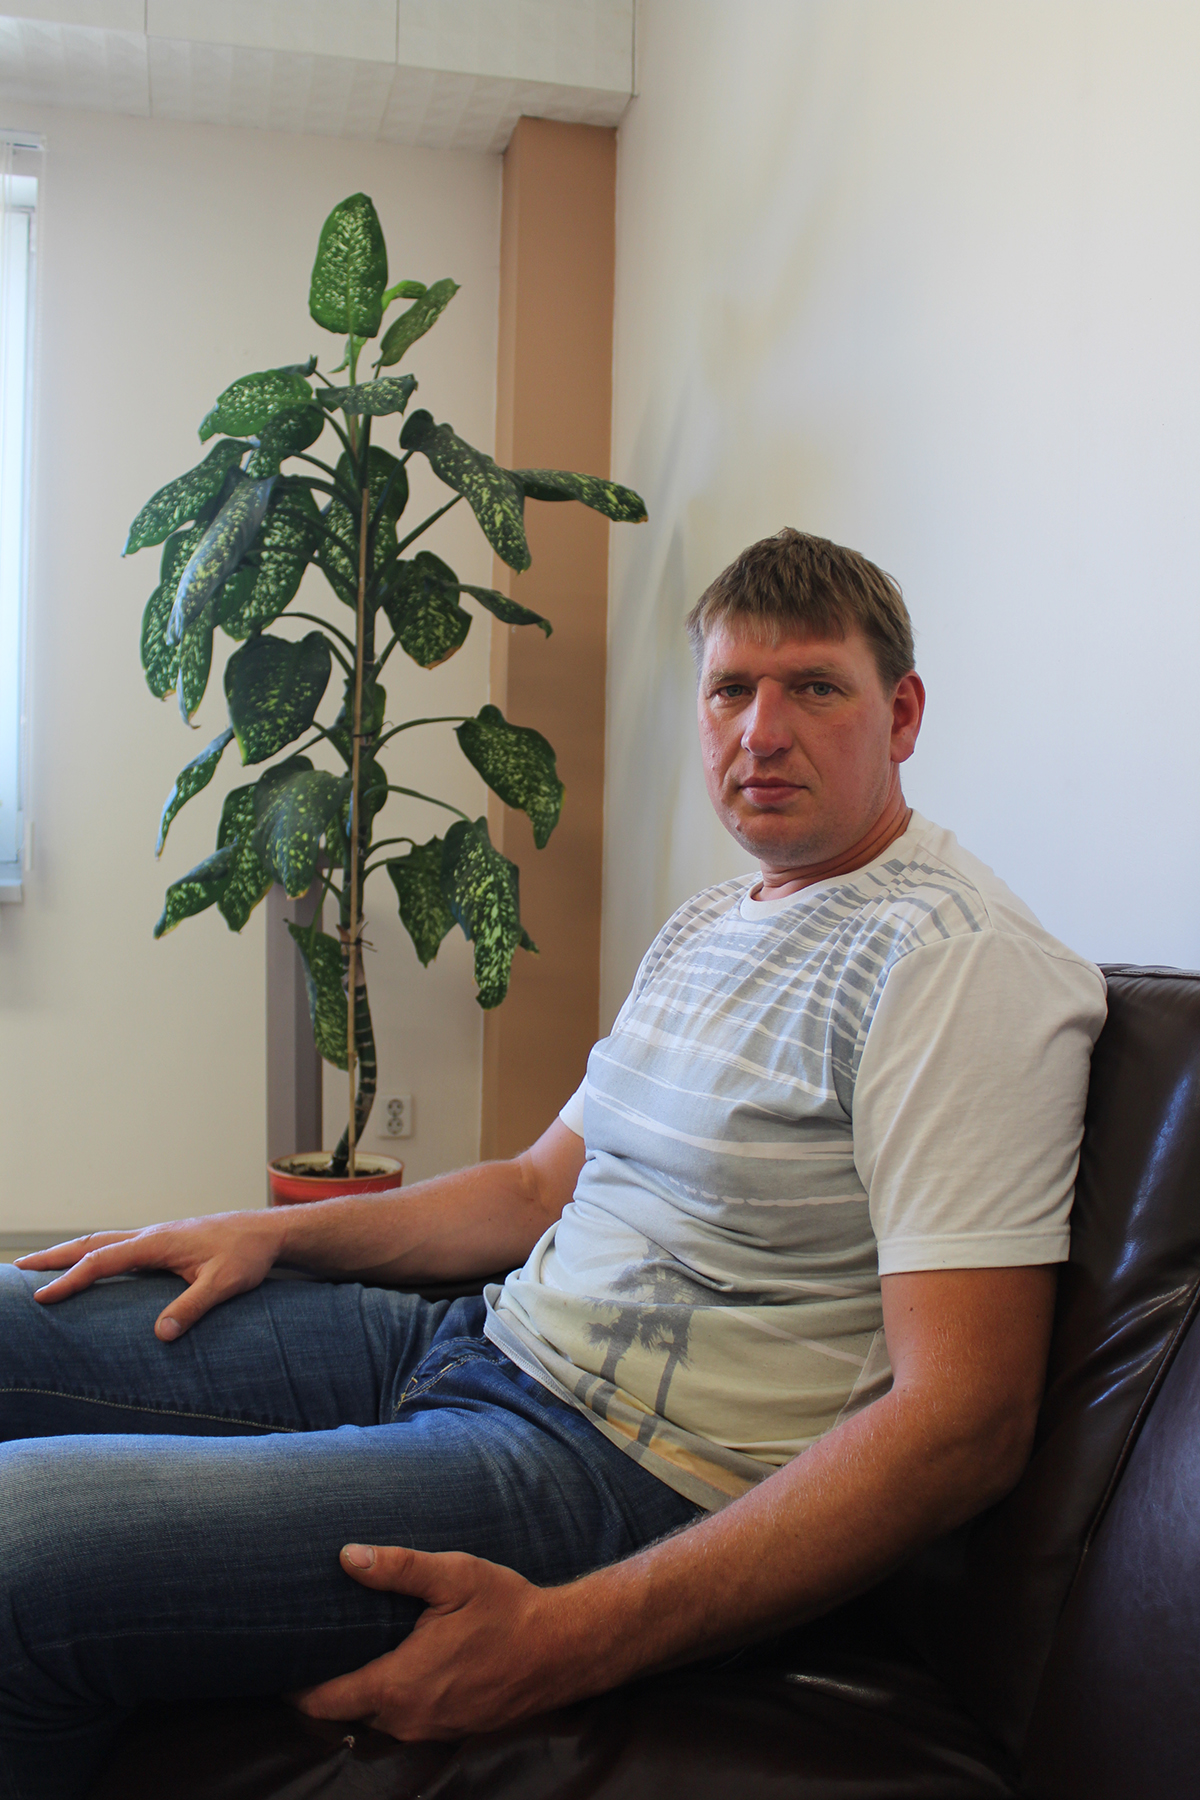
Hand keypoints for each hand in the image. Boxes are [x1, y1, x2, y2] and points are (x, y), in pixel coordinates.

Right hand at [13, 1212, 286, 1339]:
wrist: (266, 1232)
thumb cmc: (247, 1255)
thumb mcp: (224, 1284)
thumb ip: (193, 1306)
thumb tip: (161, 1334)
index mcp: (157, 1242)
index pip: (103, 1260)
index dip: (71, 1278)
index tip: (43, 1297)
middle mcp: (151, 1235)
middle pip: (92, 1243)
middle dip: (54, 1257)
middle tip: (17, 1269)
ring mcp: (156, 1237)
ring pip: (103, 1241)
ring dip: (70, 1252)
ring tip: (40, 1266)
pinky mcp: (164, 1243)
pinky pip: (118, 1246)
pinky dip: (93, 1253)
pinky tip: (89, 1267)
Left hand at [291, 1545, 590, 1739]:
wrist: (563, 1648)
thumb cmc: (508, 1608)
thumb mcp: (454, 1576)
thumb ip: (398, 1569)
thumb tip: (346, 1557)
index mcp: (400, 1684)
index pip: (325, 1702)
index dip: (296, 1688)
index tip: (278, 1663)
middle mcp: (410, 1718)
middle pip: (347, 1713)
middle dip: (325, 1688)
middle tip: (312, 1649)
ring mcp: (433, 1731)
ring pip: (377, 1720)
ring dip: (361, 1694)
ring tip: (350, 1655)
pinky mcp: (452, 1731)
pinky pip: (406, 1722)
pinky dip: (392, 1701)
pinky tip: (398, 1668)